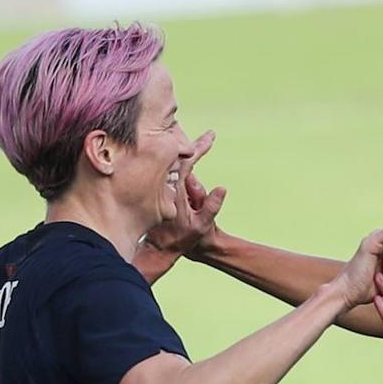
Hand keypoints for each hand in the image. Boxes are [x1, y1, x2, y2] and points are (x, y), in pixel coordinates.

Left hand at [144, 130, 226, 258]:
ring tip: (203, 148)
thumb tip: (222, 187)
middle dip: (196, 146)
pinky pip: (173, 171)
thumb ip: (211, 206)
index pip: (186, 162)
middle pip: (180, 158)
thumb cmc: (183, 237)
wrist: (162, 247)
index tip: (211, 137)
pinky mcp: (160, 188)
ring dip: (189, 157)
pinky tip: (191, 159)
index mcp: (174, 189)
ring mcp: (161, 185)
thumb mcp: (202, 225)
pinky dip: (183, 164)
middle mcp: (164, 184)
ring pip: (177, 165)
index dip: (199, 147)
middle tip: (209, 136)